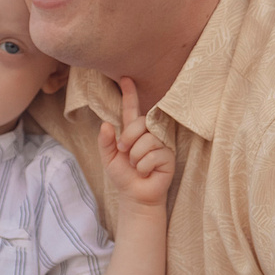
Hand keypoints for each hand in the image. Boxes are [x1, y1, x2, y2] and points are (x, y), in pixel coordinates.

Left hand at [95, 76, 173, 211]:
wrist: (135, 195)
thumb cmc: (123, 176)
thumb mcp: (108, 158)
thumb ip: (105, 142)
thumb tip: (105, 124)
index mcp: (133, 132)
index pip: (132, 110)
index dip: (129, 95)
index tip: (125, 78)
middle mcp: (149, 134)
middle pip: (140, 123)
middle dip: (128, 139)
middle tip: (125, 153)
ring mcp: (161, 144)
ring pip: (146, 141)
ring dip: (135, 158)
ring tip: (137, 166)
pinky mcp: (168, 156)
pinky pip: (152, 156)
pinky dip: (143, 167)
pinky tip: (146, 172)